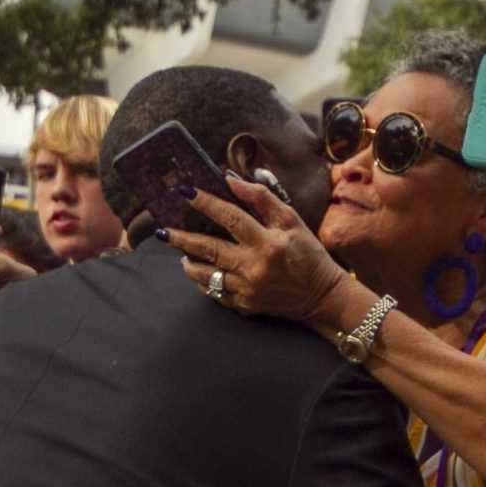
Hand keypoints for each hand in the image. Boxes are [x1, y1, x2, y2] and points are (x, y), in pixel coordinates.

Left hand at [162, 176, 351, 326]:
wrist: (322, 297)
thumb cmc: (309, 254)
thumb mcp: (293, 221)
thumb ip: (263, 199)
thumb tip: (232, 180)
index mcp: (268, 242)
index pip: (230, 217)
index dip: (206, 202)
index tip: (185, 192)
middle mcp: (254, 267)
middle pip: (209, 249)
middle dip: (182, 238)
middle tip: (163, 230)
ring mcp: (247, 289)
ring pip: (206, 275)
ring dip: (188, 262)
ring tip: (178, 251)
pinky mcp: (244, 305)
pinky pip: (214, 293)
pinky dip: (203, 281)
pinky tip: (197, 270)